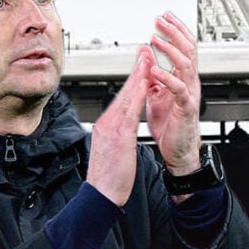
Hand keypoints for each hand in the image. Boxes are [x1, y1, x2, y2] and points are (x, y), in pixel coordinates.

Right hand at [87, 46, 153, 206]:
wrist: (101, 195)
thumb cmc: (108, 177)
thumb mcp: (111, 150)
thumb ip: (115, 135)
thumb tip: (120, 128)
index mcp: (105, 127)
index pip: (121, 99)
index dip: (132, 80)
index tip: (141, 66)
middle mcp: (106, 124)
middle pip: (124, 93)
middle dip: (136, 72)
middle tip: (145, 53)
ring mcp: (112, 129)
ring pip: (127, 98)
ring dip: (138, 78)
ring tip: (148, 61)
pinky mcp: (119, 137)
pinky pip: (131, 112)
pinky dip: (138, 96)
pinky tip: (145, 85)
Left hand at [147, 13, 201, 175]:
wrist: (178, 151)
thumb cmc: (169, 125)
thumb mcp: (156, 94)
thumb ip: (151, 74)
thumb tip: (144, 54)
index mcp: (182, 79)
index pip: (184, 48)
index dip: (176, 31)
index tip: (164, 17)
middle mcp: (189, 83)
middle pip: (188, 51)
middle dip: (174, 33)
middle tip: (161, 21)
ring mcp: (189, 95)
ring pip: (186, 65)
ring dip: (170, 51)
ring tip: (156, 40)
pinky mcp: (185, 109)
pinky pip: (179, 90)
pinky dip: (167, 79)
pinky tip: (155, 72)